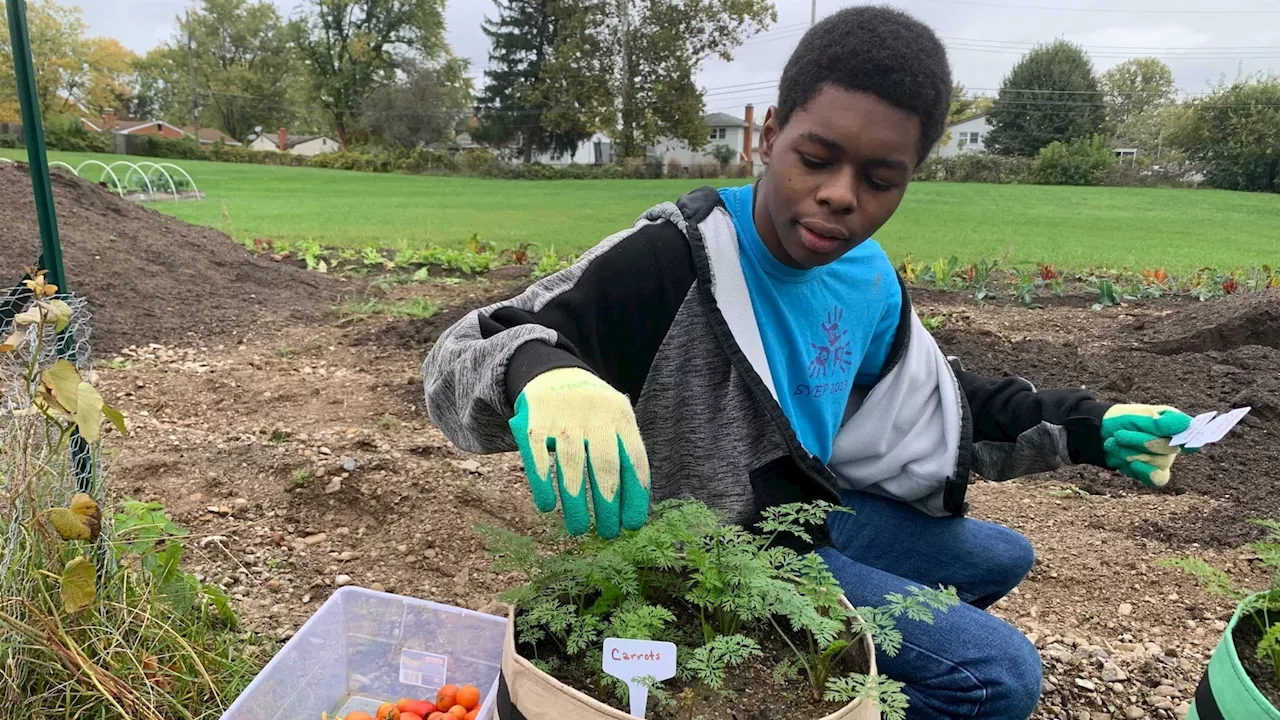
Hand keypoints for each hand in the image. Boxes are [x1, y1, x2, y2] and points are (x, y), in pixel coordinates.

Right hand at [508, 367, 649, 538]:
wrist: (553, 373)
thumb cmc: (592, 411)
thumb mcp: (615, 418)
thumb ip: (624, 451)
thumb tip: (632, 506)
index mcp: (621, 417)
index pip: (633, 459)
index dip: (635, 494)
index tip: (633, 524)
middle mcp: (595, 415)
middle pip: (605, 465)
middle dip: (608, 505)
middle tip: (608, 533)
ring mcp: (563, 417)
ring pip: (572, 465)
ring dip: (576, 502)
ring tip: (579, 529)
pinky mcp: (534, 422)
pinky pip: (538, 457)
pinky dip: (543, 483)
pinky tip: (548, 507)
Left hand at [1101, 404, 1193, 486]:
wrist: (1102, 434)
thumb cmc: (1125, 420)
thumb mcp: (1140, 416)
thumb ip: (1161, 422)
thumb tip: (1187, 424)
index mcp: (1176, 424)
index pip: (1194, 433)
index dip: (1193, 437)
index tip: (1188, 442)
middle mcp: (1176, 444)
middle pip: (1167, 447)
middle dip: (1138, 440)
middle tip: (1119, 434)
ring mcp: (1166, 460)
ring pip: (1157, 461)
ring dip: (1130, 452)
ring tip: (1115, 443)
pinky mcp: (1156, 475)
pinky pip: (1158, 478)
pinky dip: (1144, 471)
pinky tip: (1132, 464)